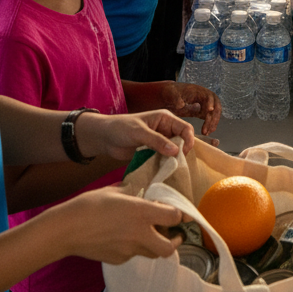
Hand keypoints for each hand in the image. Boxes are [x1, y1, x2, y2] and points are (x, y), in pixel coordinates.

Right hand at [59, 187, 183, 263]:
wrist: (67, 229)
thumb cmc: (89, 205)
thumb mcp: (115, 191)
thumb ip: (133, 192)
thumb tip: (140, 190)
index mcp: (142, 213)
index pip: (174, 217)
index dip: (178, 214)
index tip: (176, 211)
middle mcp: (139, 234)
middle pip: (169, 247)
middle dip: (176, 241)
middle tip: (175, 233)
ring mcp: (128, 250)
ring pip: (152, 253)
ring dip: (156, 244)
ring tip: (150, 234)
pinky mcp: (118, 259)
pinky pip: (133, 255)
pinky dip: (135, 248)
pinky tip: (125, 237)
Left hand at [74, 109, 194, 162]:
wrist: (104, 138)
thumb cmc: (121, 128)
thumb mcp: (139, 132)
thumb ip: (157, 141)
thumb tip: (176, 151)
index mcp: (165, 119)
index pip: (185, 128)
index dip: (188, 140)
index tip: (183, 153)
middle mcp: (165, 130)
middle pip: (182, 141)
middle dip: (181, 152)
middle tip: (176, 164)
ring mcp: (159, 142)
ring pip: (173, 152)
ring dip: (172, 160)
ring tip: (169, 170)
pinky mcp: (152, 153)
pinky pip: (164, 159)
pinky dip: (164, 165)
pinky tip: (162, 172)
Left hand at [158, 81, 220, 135]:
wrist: (170, 94)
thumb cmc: (171, 93)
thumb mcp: (172, 94)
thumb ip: (176, 99)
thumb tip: (181, 104)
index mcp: (198, 91)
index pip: (209, 97)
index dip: (210, 103)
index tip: (209, 111)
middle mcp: (205, 96)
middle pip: (216, 105)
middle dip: (213, 117)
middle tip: (207, 129)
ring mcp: (205, 103)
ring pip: (215, 113)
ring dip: (213, 123)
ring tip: (206, 133)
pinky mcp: (203, 110)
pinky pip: (210, 117)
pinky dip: (210, 124)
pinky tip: (206, 132)